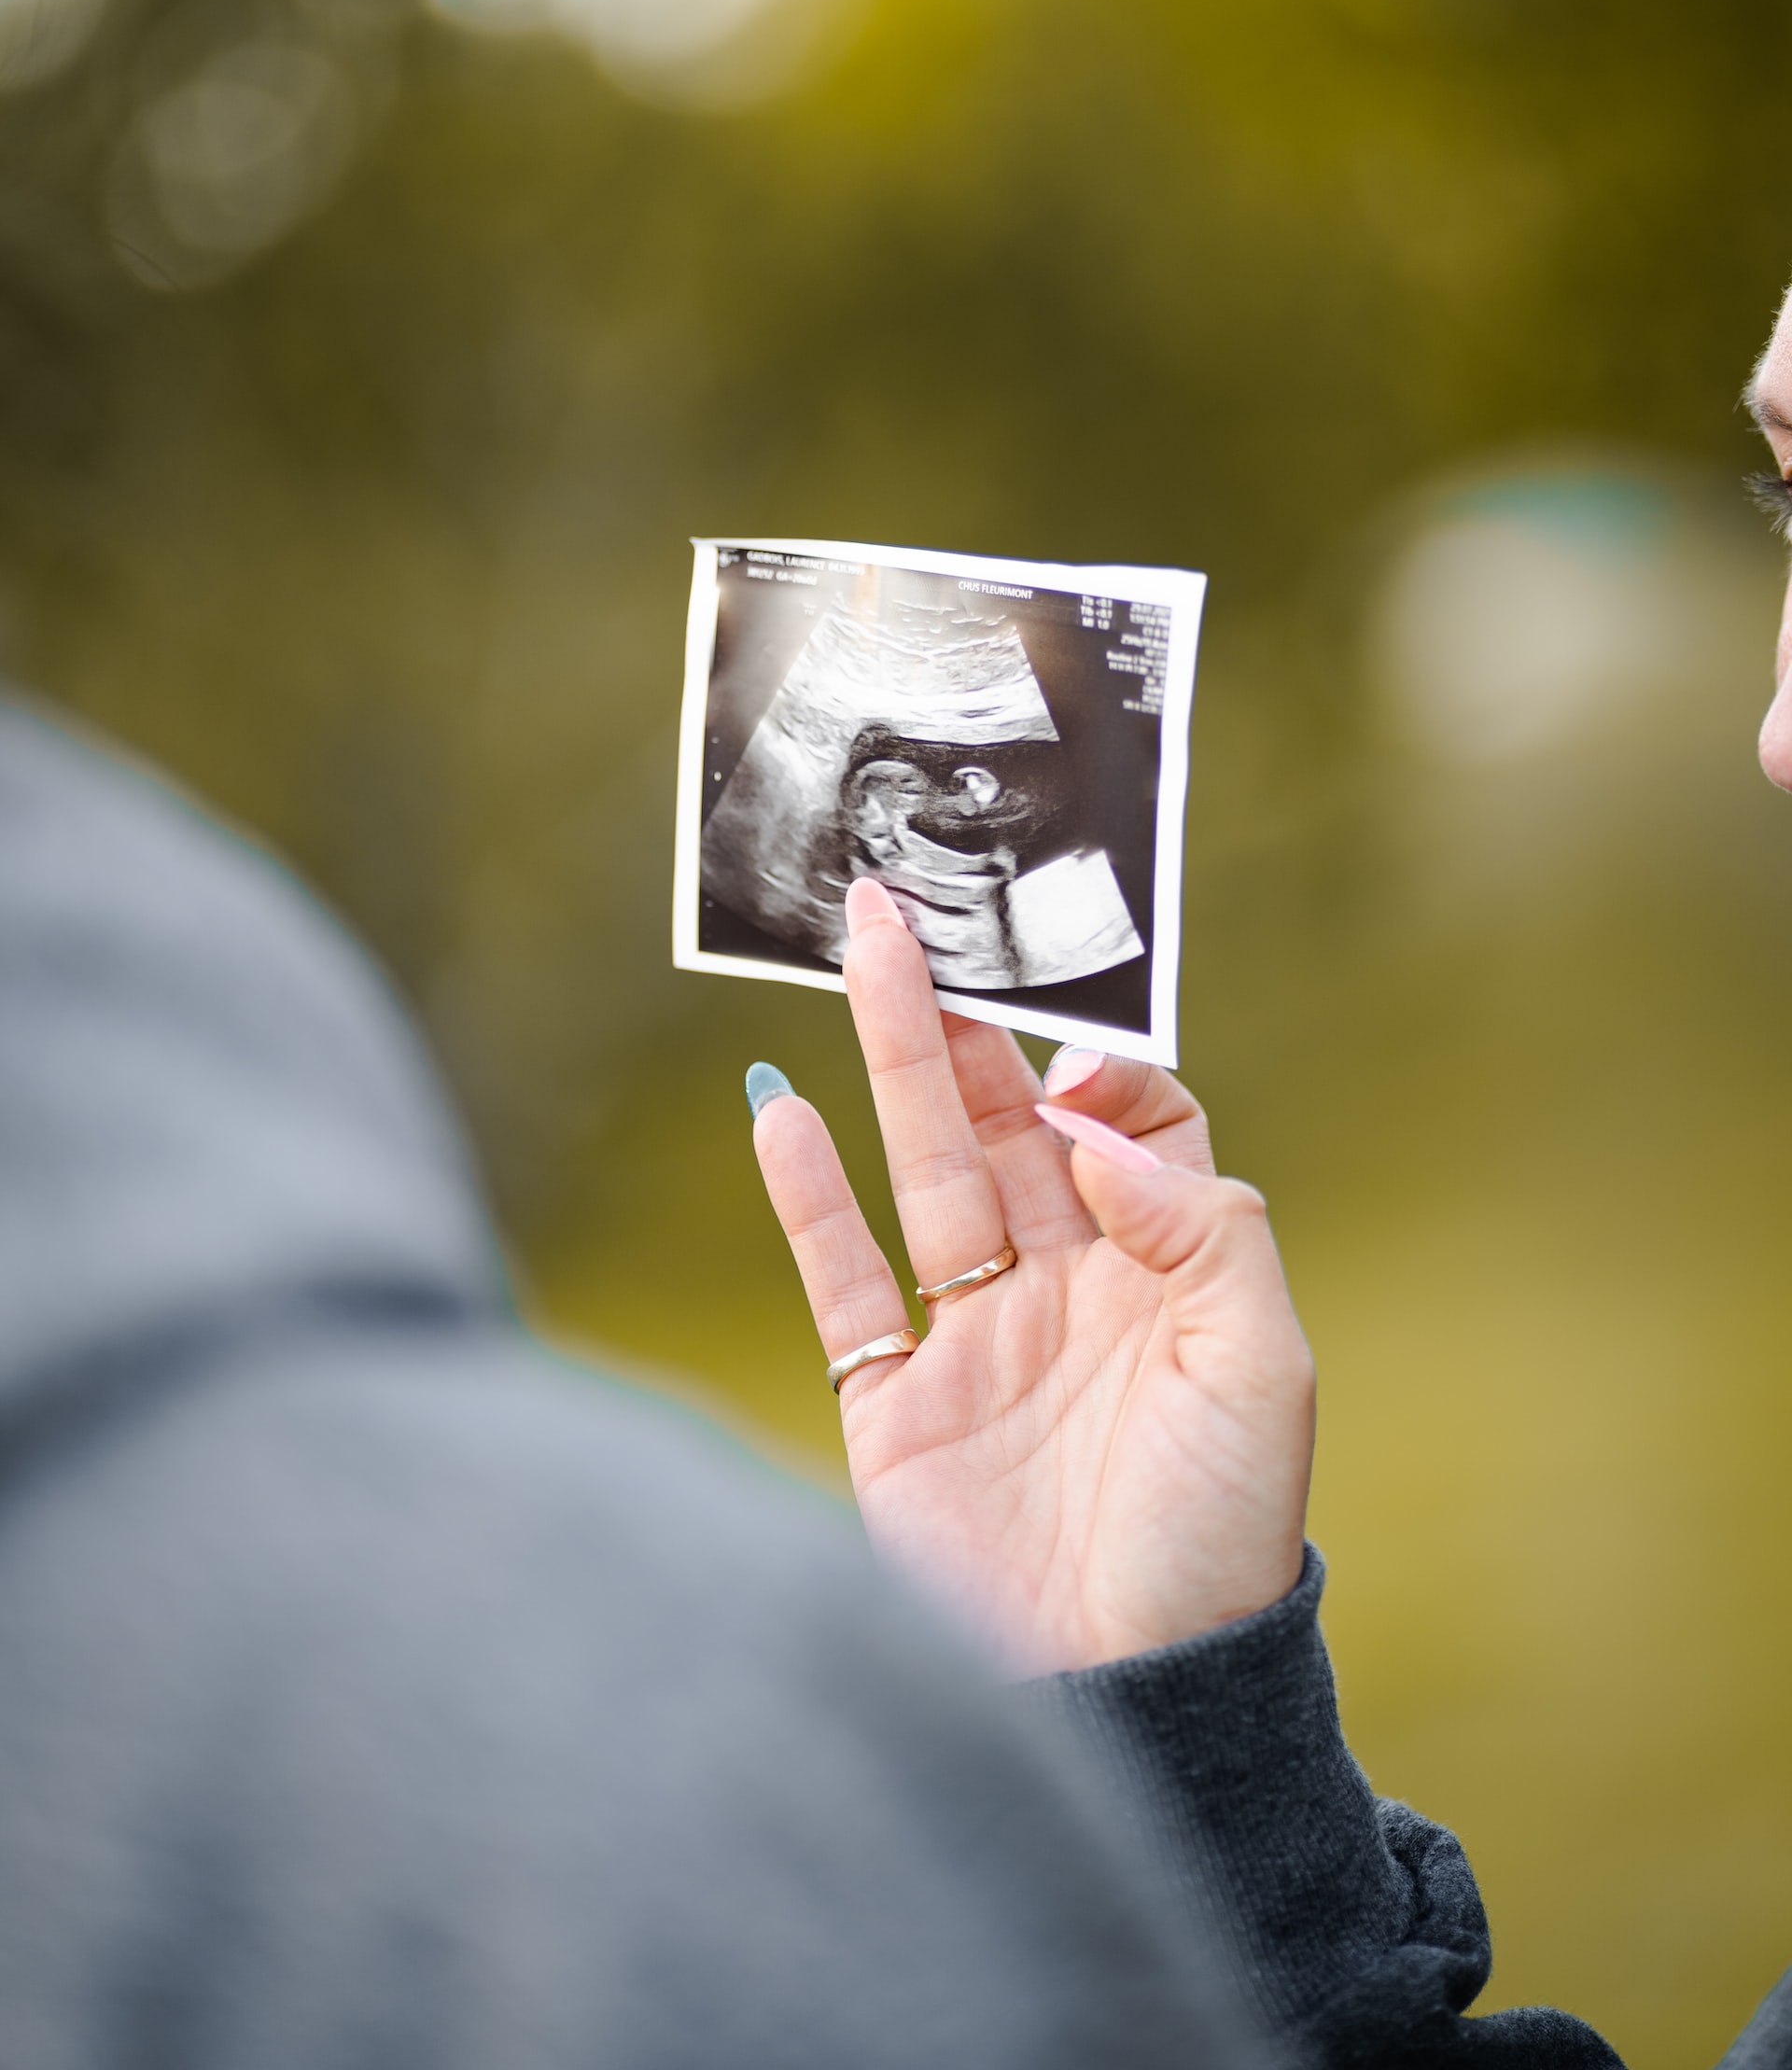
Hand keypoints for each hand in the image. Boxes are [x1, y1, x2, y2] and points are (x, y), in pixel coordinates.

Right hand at [752, 878, 1315, 1672]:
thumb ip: (1199, 1224)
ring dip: (895, 1062)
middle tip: (916, 913)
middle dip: (970, 1017)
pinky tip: (778, 1110)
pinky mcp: (895, 1406)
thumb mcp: (1264, 1367)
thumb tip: (1090, 1129)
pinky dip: (806, 1196)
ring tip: (862, 955)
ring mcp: (974, 1342)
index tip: (1079, 1068)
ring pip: (925, 1169)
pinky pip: (844, 1278)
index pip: (1134, 1127)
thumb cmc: (1216, 1538)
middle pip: (1009, 1121)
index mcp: (1164, 1276)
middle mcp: (1068, 1290)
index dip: (1109, 1074)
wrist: (1127, 1695)